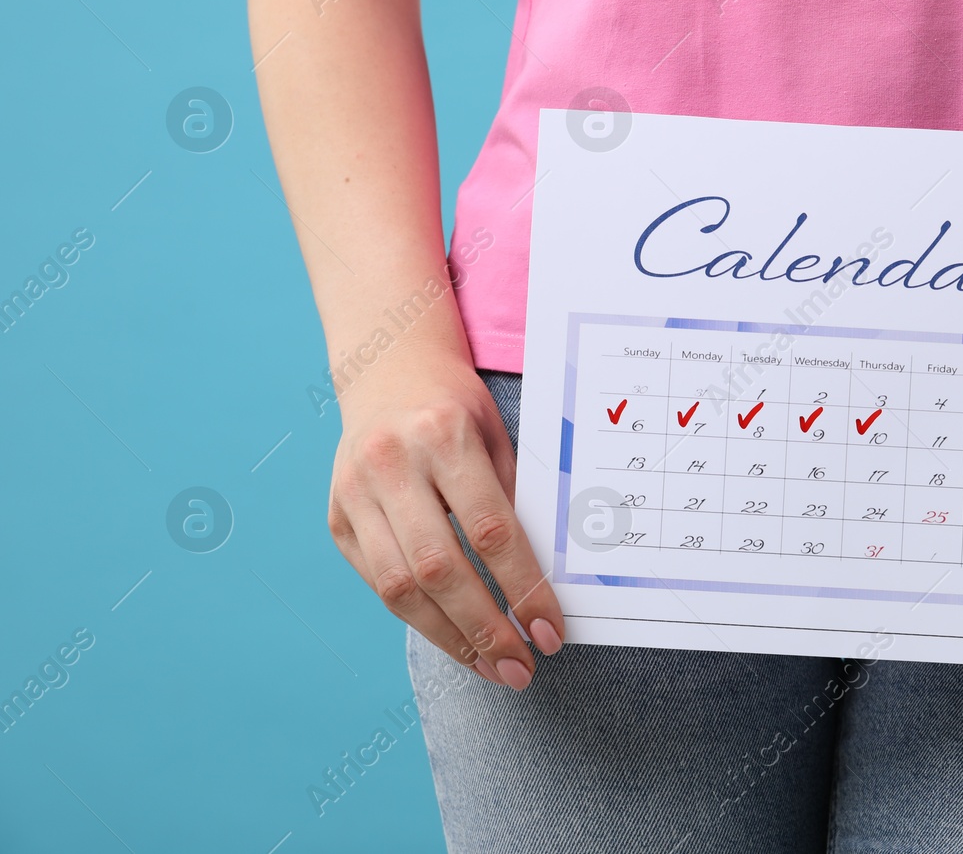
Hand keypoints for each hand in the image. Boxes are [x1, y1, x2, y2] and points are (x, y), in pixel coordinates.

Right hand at [326, 349, 563, 689]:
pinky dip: (420, 619)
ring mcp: (354, 494)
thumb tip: (546, 584)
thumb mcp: (498, 437)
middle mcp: (391, 465)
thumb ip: (514, 501)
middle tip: (523, 667)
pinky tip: (457, 640)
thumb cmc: (457, 407)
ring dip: (451, 639)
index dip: (523, 589)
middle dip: (486, 628)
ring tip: (494, 668)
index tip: (552, 630)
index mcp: (442, 436)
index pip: (490, 530)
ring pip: (400, 587)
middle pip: (440, 568)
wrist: (388, 369)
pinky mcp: (337, 519)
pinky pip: (378, 584)